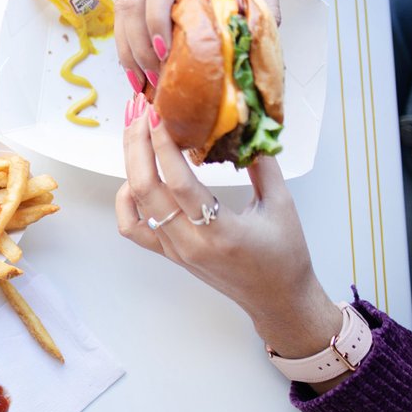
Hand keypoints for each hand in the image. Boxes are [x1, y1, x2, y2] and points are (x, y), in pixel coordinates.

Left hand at [116, 94, 343, 367]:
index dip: (164, 145)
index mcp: (221, 232)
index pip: (180, 182)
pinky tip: (136, 177)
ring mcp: (175, 249)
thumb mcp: (282, 206)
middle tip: (141, 111)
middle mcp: (190, 243)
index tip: (158, 114)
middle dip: (138, 144)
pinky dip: (126, 199)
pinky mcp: (168, 253)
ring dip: (131, 162)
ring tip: (137, 131)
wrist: (278, 300)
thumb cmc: (285, 256)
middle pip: (146, 188)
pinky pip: (132, 226)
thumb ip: (263, 164)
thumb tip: (246, 124)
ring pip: (136, 202)